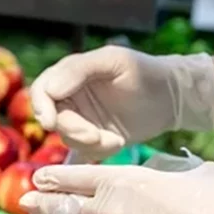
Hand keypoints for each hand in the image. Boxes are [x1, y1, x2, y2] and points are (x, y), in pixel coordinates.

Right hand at [30, 46, 213, 161]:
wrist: (172, 97)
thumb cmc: (145, 71)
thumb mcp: (114, 61)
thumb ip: (79, 69)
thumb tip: (50, 89)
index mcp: (70, 74)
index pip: (42, 91)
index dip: (41, 107)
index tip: (51, 122)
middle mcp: (71, 97)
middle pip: (53, 119)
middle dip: (73, 130)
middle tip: (96, 137)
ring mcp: (82, 120)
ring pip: (68, 138)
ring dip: (90, 143)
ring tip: (117, 140)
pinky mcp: (95, 139)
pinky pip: (84, 152)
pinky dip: (99, 152)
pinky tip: (118, 143)